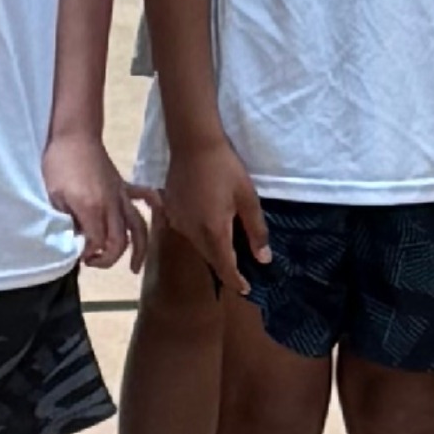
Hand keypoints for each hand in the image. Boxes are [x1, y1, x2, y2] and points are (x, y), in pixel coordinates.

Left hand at [47, 135, 142, 271]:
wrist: (75, 136)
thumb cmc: (59, 165)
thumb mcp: (53, 196)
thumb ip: (64, 221)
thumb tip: (73, 239)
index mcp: (91, 209)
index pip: (97, 242)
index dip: (89, 254)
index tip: (79, 256)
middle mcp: (111, 206)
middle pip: (119, 241)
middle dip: (108, 259)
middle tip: (92, 261)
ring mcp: (121, 196)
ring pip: (138, 228)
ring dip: (139, 250)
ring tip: (134, 268)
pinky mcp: (124, 186)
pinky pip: (145, 196)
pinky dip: (155, 206)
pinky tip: (160, 215)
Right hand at [170, 138, 267, 295]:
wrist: (193, 143)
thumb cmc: (225, 168)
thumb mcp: (248, 198)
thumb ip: (256, 231)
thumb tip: (263, 259)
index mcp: (213, 231)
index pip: (225, 267)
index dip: (236, 281)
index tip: (246, 289)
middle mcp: (192, 233)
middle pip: (210, 258)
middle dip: (225, 267)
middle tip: (241, 271)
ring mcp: (178, 223)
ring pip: (198, 246)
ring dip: (213, 251)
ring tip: (228, 249)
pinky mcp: (170, 212)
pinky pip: (187, 232)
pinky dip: (200, 235)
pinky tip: (209, 225)